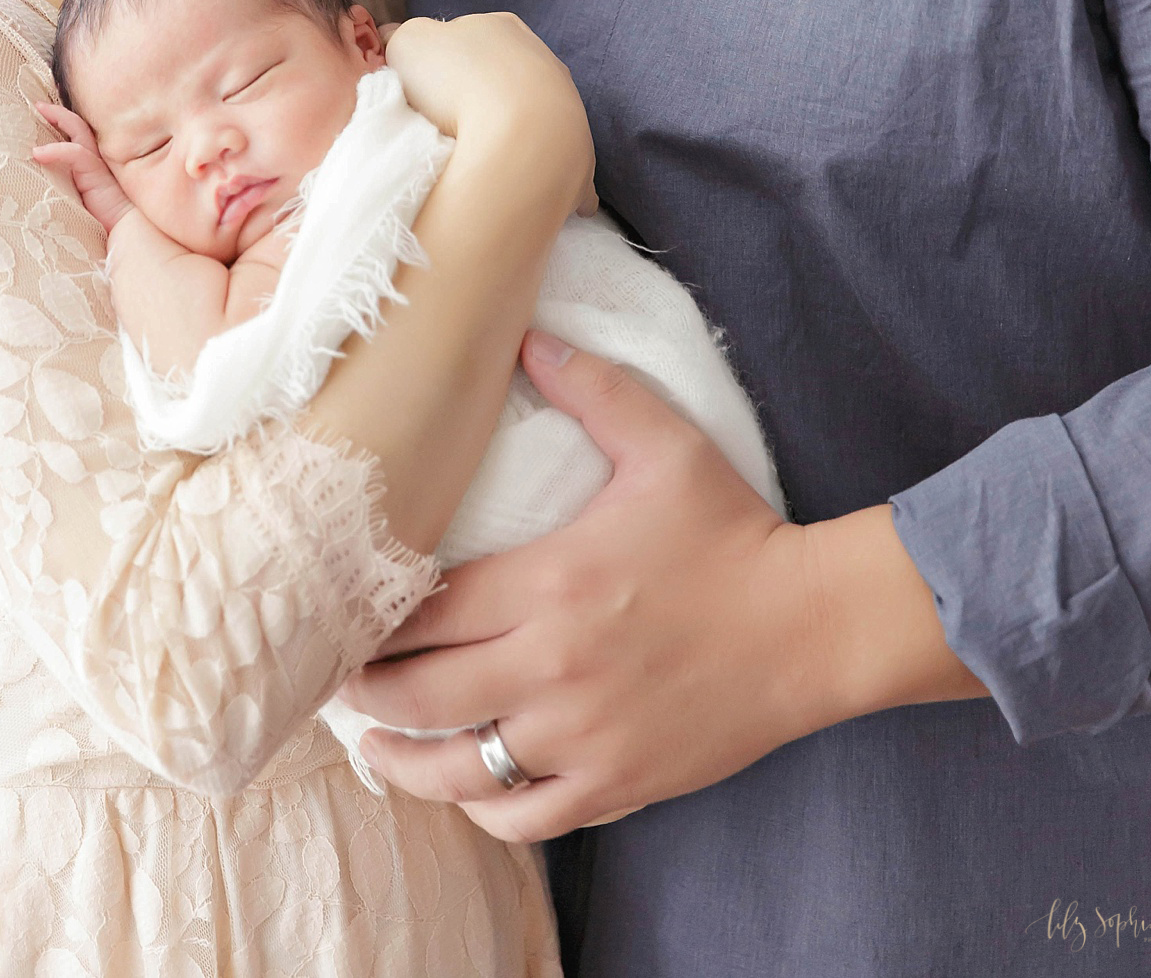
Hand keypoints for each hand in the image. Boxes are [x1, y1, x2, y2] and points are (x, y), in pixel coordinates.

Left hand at [33, 102, 134, 233]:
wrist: (132, 236)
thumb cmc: (111, 226)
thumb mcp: (88, 205)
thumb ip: (75, 194)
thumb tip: (45, 196)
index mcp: (98, 167)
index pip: (82, 138)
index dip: (65, 124)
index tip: (45, 116)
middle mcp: (101, 161)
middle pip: (80, 128)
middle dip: (60, 114)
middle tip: (39, 104)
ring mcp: (100, 165)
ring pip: (79, 132)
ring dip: (59, 119)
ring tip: (38, 110)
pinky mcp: (96, 174)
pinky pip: (74, 154)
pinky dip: (55, 151)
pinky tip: (38, 154)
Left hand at [342, 330, 983, 841]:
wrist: (811, 626)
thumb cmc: (732, 531)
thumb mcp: (664, 443)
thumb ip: (590, 387)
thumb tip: (527, 335)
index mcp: (551, 582)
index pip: (426, 610)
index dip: (376, 614)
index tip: (348, 608)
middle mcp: (553, 667)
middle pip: (421, 691)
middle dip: (367, 685)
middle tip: (340, 671)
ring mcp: (581, 736)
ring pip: (459, 767)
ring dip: (403, 756)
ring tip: (373, 739)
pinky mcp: (614, 784)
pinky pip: (521, 817)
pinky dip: (480, 808)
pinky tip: (460, 786)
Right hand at [386, 13, 591, 183]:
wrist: (519, 134)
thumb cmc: (455, 80)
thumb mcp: (408, 42)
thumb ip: (400, 36)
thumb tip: (393, 40)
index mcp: (499, 26)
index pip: (466, 39)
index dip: (439, 64)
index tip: (420, 93)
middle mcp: (541, 59)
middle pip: (500, 77)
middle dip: (477, 97)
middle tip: (444, 125)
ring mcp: (566, 105)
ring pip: (529, 116)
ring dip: (507, 131)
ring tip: (473, 156)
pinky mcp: (577, 153)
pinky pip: (551, 160)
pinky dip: (534, 170)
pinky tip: (512, 183)